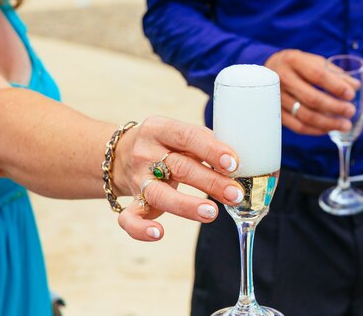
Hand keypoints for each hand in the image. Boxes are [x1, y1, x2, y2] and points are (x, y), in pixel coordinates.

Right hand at [114, 116, 244, 240]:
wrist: (122, 154)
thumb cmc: (167, 145)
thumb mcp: (182, 135)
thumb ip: (207, 144)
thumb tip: (240, 164)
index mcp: (160, 129)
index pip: (188, 137)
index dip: (212, 150)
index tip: (234, 164)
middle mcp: (145, 152)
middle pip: (180, 168)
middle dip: (211, 182)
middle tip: (236, 194)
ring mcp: (137, 178)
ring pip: (159, 194)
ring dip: (187, 206)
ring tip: (212, 213)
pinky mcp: (131, 202)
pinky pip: (129, 218)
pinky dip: (140, 228)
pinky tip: (158, 233)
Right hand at [265, 49, 357, 134]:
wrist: (268, 71)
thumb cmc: (298, 66)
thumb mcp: (313, 61)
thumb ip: (335, 73)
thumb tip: (355, 86)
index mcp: (293, 60)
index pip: (318, 75)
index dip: (336, 86)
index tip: (351, 94)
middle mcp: (282, 78)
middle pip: (312, 98)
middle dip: (335, 107)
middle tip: (351, 111)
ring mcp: (277, 97)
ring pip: (305, 115)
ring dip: (328, 123)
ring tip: (345, 125)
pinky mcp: (275, 113)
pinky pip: (297, 126)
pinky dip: (316, 130)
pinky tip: (329, 129)